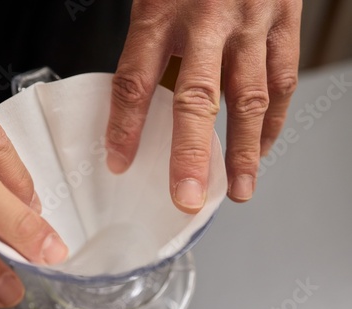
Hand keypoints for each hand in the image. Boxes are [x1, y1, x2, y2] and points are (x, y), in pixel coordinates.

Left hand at [106, 0, 301, 211]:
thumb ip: (151, 45)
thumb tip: (148, 101)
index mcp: (161, 10)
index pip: (135, 81)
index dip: (125, 127)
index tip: (120, 162)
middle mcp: (207, 19)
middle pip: (196, 98)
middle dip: (191, 155)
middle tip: (187, 195)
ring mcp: (250, 21)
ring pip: (249, 98)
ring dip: (243, 150)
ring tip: (237, 188)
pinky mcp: (283, 20)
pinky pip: (281, 79)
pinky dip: (274, 119)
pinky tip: (262, 146)